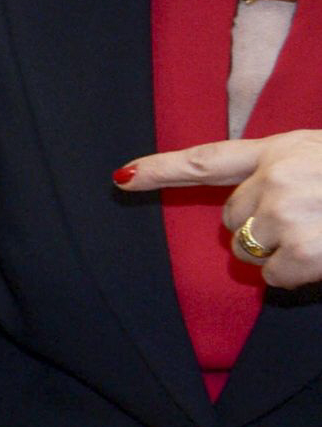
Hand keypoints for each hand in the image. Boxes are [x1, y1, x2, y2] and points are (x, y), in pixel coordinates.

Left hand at [117, 130, 321, 288]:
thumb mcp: (320, 157)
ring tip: (320, 235)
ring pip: (245, 250)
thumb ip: (283, 169)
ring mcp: (284, 214)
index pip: (207, 161)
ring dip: (278, 253)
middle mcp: (274, 178)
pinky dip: (295, 275)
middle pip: (229, 218)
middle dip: (260, 228)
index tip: (124, 176)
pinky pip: (272, 276)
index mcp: (281, 150)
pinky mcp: (300, 250)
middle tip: (310, 220)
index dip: (162, 170)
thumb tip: (255, 197)